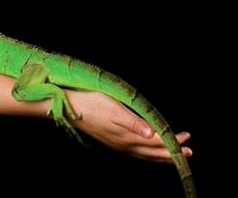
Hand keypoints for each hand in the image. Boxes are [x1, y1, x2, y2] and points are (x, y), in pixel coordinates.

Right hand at [65, 90, 192, 162]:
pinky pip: (135, 153)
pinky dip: (147, 154)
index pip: (157, 142)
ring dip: (160, 155)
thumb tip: (153, 135)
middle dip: (171, 152)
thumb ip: (134, 123)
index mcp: (127, 136)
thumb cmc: (93, 103)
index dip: (173, 141)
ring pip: (144, 155)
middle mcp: (124, 145)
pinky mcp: (111, 142)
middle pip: (153, 153)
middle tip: (188, 152)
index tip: (186, 138)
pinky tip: (147, 152)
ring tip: (173, 155)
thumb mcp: (115, 109)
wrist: (70, 109)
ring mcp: (117, 145)